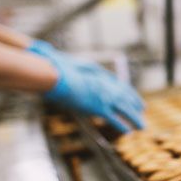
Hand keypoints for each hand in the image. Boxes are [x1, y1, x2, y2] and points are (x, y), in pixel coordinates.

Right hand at [28, 41, 143, 131]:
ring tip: (142, 126)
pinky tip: (129, 132)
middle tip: (142, 109)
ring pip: (124, 108)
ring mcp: (102, 95)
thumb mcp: (54, 58)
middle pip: (124, 95)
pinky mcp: (98, 107)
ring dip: (134, 118)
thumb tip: (37, 49)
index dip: (125, 90)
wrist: (56, 75)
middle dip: (134, 103)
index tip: (131, 95)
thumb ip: (51, 56)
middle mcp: (103, 84)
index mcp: (96, 73)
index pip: (116, 82)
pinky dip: (122, 125)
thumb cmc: (52, 66)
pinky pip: (114, 118)